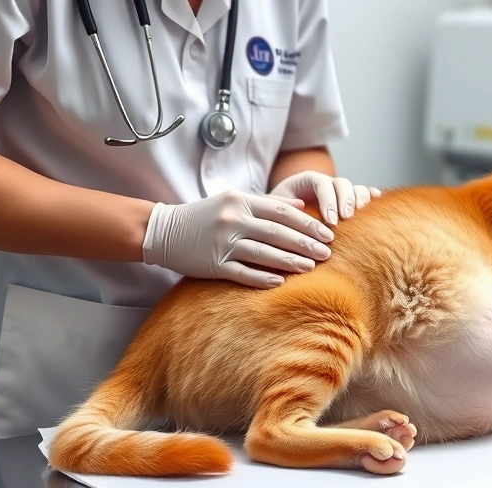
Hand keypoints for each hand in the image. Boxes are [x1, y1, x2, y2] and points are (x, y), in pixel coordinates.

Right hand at [142, 190, 334, 287]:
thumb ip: (267, 203)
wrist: (164, 230)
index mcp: (240, 201)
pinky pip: (243, 273)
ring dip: (290, 261)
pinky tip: (281, 282)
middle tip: (327, 253)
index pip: (282, 212)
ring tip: (311, 268)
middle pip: (277, 233)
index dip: (307, 224)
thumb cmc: (204, 216)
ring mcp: (222, 243)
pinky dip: (262, 278)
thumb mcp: (233, 201)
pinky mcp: (213, 264)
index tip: (327, 233)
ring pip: (264, 253)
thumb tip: (301, 206)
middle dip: (305, 244)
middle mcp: (233, 220)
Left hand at [268, 170, 380, 224]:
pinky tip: (379, 202)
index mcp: (306, 181)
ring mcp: (339, 193)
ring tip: (362, 215)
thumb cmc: (276, 214)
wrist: (281, 218)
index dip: (329, 200)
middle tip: (347, 218)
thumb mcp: (272, 208)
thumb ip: (281, 206)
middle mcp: (326, 184)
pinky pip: (364, 194)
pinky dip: (372, 197)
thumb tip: (300, 206)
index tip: (331, 221)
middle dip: (346, 200)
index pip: (321, 184)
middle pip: (342, 184)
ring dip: (361, 200)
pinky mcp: (348, 202)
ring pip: (355, 187)